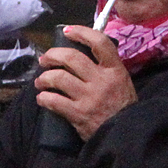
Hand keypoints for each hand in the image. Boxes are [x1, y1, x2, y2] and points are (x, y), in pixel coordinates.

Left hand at [34, 25, 136, 139]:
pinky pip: (54, 101)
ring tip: (41, 81)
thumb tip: (86, 52)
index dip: (81, 32)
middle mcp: (101, 80)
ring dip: (44, 78)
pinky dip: (44, 98)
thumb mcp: (122, 82)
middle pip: (71, 58)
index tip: (68, 31)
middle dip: (52, 55)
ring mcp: (89, 97)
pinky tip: (42, 99)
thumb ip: (107, 68)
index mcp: (115, 70)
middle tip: (45, 59)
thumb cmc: (123, 108)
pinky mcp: (78, 114)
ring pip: (58, 78)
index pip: (99, 43)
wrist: (126, 135)